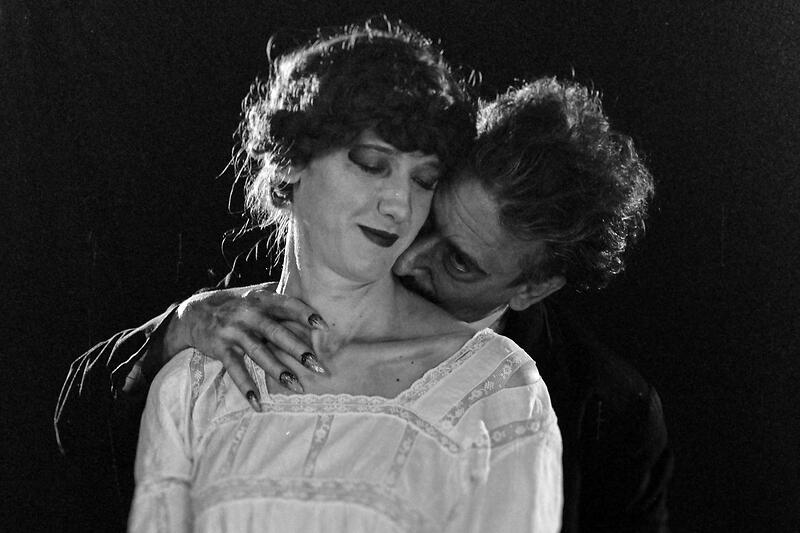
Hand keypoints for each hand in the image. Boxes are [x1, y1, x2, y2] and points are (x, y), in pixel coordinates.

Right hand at [163, 282, 328, 409]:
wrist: (195, 312)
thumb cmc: (238, 306)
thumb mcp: (257, 296)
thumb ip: (280, 300)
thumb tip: (314, 300)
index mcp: (261, 300)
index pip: (286, 304)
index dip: (305, 314)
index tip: (323, 327)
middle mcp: (248, 313)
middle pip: (276, 332)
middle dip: (298, 350)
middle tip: (318, 366)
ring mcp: (233, 331)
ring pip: (259, 353)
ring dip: (278, 371)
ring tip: (297, 387)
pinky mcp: (220, 348)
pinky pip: (235, 369)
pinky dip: (246, 387)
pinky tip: (258, 403)